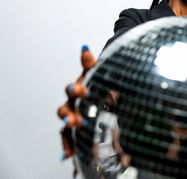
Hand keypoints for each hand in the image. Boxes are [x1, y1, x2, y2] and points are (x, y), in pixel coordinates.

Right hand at [57, 45, 96, 160]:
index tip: (82, 90)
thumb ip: (90, 63)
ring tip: (73, 142)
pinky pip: (70, 141)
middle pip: (65, 111)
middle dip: (68, 116)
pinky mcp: (77, 131)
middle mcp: (72, 105)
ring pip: (65, 127)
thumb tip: (84, 48)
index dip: (76, 90)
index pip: (72, 91)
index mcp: (77, 91)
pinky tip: (69, 156)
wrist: (103, 94)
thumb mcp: (95, 73)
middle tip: (73, 120)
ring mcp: (74, 118)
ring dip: (68, 134)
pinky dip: (69, 148)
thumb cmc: (96, 83)